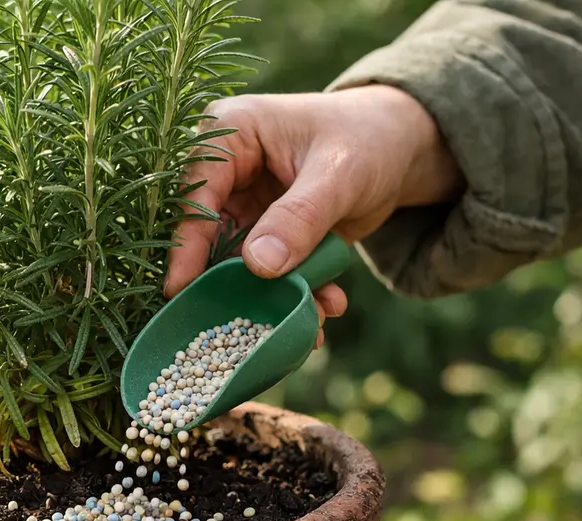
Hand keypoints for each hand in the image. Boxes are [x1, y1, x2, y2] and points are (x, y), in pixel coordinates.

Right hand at [165, 86, 464, 346]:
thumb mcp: (337, 174)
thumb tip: (258, 266)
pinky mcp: (265, 235)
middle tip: (245, 325)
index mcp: (228, 135)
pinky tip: (326, 307)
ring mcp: (244, 207)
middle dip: (235, 283)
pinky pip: (268, 273)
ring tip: (310, 320)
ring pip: (240, 263)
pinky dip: (295, 293)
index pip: (195, 194)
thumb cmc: (367, 138)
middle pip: (208, 237)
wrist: (400, 147)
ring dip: (272, 296)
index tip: (181, 288)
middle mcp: (226, 173)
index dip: (187, 243)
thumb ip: (298, 218)